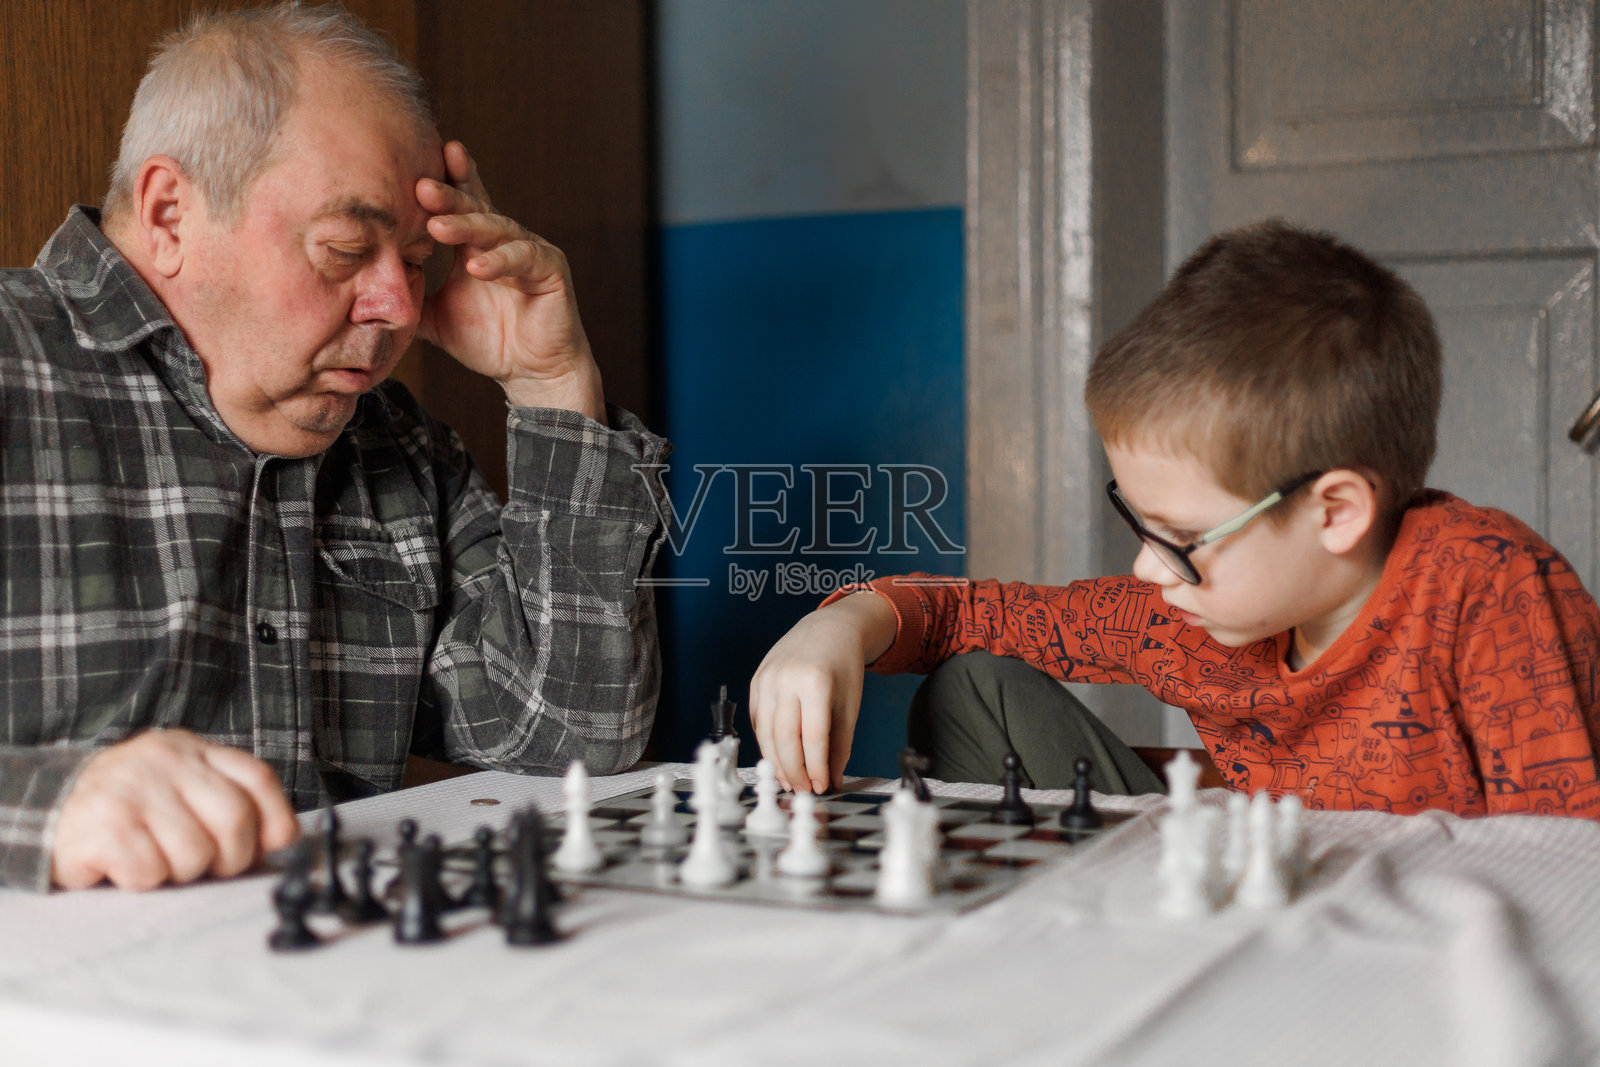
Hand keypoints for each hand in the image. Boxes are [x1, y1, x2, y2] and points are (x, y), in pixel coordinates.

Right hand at [50, 729, 299, 890]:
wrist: (41, 813)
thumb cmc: (124, 810)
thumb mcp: (176, 789)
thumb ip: (222, 802)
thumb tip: (282, 841)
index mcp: (189, 750)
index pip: (255, 776)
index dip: (277, 817)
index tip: (279, 846)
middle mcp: (164, 761)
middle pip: (234, 818)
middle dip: (230, 858)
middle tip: (206, 867)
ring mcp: (133, 789)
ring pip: (195, 853)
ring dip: (179, 873)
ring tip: (154, 860)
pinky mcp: (105, 825)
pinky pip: (151, 872)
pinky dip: (142, 881)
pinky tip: (123, 866)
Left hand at [416, 141, 605, 420]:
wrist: (530, 375)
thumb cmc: (489, 343)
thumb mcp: (435, 318)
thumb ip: (408, 298)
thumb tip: (357, 292)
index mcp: (476, 245)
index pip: (459, 205)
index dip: (443, 182)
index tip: (414, 164)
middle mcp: (504, 241)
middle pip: (475, 208)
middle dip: (448, 195)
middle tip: (420, 186)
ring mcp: (531, 252)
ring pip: (498, 229)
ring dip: (468, 226)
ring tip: (438, 226)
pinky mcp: (552, 271)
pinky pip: (525, 259)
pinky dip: (501, 261)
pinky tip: (477, 266)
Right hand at [749, 593, 897, 792]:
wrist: (827, 629)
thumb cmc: (842, 666)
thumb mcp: (849, 704)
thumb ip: (840, 744)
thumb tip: (832, 780)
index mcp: (815, 680)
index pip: (813, 736)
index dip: (816, 767)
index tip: (821, 786)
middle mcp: (786, 677)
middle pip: (784, 737)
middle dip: (793, 770)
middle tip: (803, 790)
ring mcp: (766, 677)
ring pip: (765, 732)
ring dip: (776, 761)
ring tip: (789, 781)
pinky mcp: (756, 681)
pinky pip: (757, 719)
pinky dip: (766, 742)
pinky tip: (777, 757)